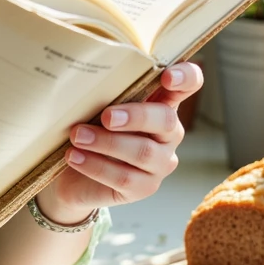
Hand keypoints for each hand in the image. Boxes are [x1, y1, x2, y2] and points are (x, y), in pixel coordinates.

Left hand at [40, 61, 203, 221]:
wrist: (74, 175)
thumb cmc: (90, 128)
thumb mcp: (97, 106)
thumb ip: (105, 91)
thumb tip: (88, 77)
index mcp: (162, 102)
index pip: (189, 84)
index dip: (186, 77)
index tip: (168, 77)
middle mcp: (169, 133)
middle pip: (166, 120)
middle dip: (136, 116)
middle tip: (106, 116)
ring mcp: (160, 163)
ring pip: (143, 152)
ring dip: (106, 142)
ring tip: (77, 136)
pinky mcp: (145, 187)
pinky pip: (125, 177)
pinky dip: (96, 165)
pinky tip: (74, 156)